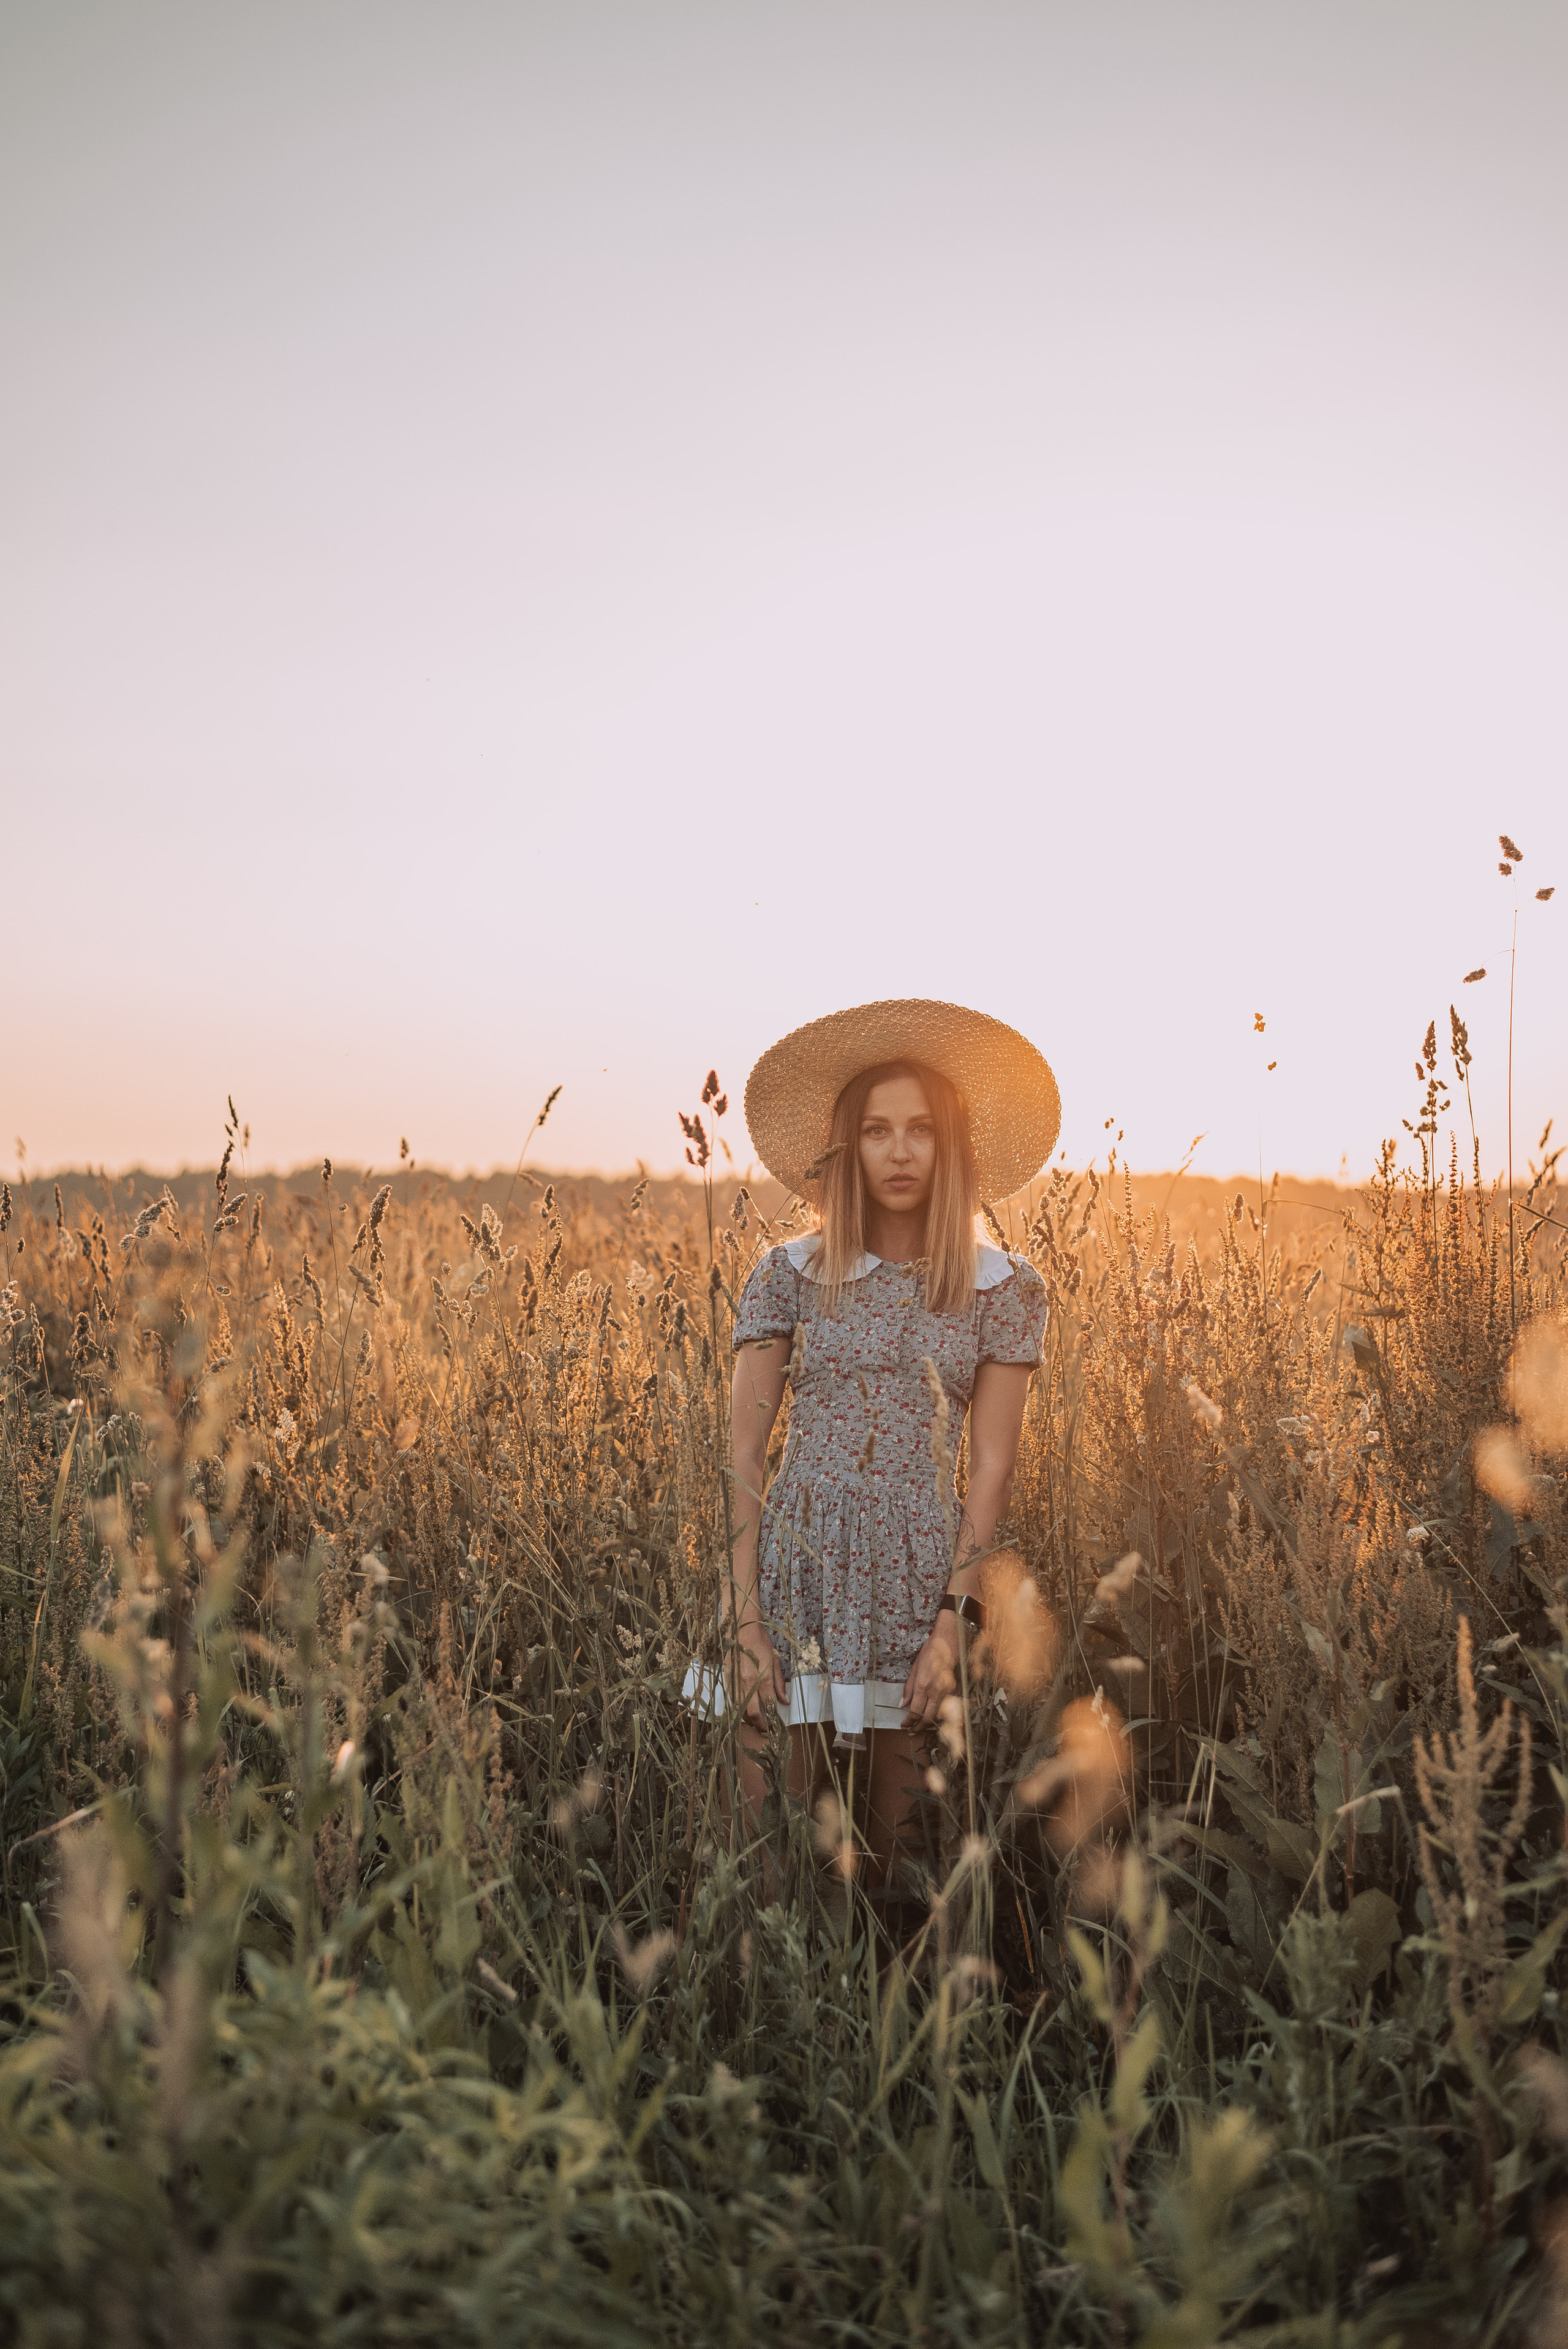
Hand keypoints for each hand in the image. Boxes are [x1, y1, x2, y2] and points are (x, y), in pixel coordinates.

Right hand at [724, 1614, 787, 1726]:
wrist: (740, 1627)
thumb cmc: (761, 1642)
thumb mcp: (775, 1660)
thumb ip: (779, 1682)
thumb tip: (784, 1700)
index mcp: (762, 1678)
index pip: (768, 1706)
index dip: (772, 1719)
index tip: (775, 1728)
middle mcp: (748, 1683)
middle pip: (752, 1713)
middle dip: (758, 1725)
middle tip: (764, 1731)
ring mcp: (735, 1682)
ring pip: (739, 1708)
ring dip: (747, 1719)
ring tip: (754, 1723)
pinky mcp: (726, 1679)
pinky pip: (732, 1699)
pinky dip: (737, 1708)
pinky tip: (742, 1710)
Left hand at [901, 1614, 959, 1728]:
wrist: (949, 1642)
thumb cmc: (930, 1652)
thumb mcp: (914, 1667)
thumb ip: (909, 1688)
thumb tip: (902, 1704)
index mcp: (923, 1685)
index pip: (915, 1711)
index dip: (909, 1722)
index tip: (904, 1725)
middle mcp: (936, 1691)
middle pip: (928, 1718)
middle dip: (919, 1728)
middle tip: (912, 1731)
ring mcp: (948, 1692)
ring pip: (940, 1716)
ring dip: (930, 1723)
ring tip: (921, 1726)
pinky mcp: (957, 1690)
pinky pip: (949, 1708)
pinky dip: (941, 1714)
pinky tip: (934, 1715)